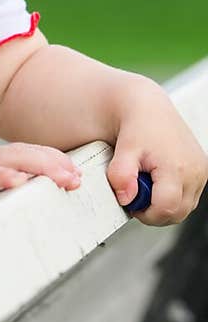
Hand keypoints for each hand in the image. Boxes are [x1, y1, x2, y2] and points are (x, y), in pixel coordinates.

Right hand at [0, 142, 81, 231]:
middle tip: (76, 178)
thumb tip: (51, 199)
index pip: (34, 154)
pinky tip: (17, 181)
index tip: (79, 174)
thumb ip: (16, 189)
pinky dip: (1, 177)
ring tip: (60, 176)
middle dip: (55, 164)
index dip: (57, 161)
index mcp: (0, 160)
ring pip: (11, 159)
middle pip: (29, 153)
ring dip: (38, 166)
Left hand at [107, 79, 207, 225]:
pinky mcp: (201, 171)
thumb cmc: (138, 126)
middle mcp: (194, 172)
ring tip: (146, 184)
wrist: (149, 108)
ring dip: (164, 204)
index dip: (146, 213)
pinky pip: (189, 196)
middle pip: (178, 213)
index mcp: (177, 168)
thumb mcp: (124, 150)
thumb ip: (121, 175)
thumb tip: (126, 198)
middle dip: (154, 212)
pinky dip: (173, 195)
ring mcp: (201, 172)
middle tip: (136, 193)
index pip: (166, 209)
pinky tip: (158, 180)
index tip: (131, 202)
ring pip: (185, 207)